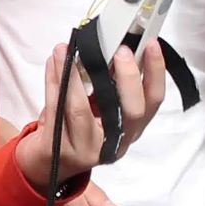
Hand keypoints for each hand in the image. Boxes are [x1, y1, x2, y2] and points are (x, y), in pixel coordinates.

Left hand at [13, 37, 167, 194]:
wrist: (48, 162)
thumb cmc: (78, 128)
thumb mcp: (102, 109)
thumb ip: (111, 85)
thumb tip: (115, 44)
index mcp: (130, 130)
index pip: (153, 102)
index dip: (156, 72)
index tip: (152, 44)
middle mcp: (114, 143)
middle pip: (131, 112)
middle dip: (128, 78)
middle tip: (120, 50)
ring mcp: (87, 149)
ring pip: (81, 110)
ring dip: (73, 74)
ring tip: (67, 49)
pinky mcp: (60, 148)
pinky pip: (55, 109)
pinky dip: (53, 81)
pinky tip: (54, 61)